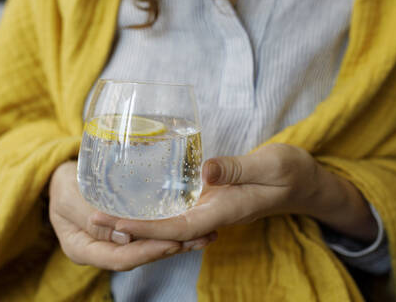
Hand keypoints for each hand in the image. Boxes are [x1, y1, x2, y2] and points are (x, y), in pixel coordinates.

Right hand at [49, 161, 215, 270]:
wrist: (59, 177)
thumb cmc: (61, 184)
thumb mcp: (69, 198)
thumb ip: (91, 218)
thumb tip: (125, 237)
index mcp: (83, 249)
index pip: (120, 259)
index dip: (147, 252)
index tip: (172, 243)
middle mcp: (101, 250)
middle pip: (139, 255)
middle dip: (170, 249)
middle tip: (200, 239)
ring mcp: (112, 241)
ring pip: (147, 246)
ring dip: (176, 242)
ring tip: (206, 236)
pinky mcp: (123, 229)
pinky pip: (147, 233)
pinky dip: (168, 230)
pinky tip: (190, 226)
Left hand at [93, 144, 377, 242]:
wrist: (303, 183)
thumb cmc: (291, 172)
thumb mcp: (272, 165)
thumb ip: (239, 168)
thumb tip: (205, 172)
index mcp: (223, 210)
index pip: (176, 226)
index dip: (144, 228)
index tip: (114, 223)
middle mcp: (211, 213)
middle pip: (164, 229)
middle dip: (129, 227)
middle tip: (91, 217)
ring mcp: (210, 208)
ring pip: (167, 222)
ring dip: (136, 220)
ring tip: (102, 213)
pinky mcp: (210, 199)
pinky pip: (177, 210)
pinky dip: (153, 210)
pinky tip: (135, 203)